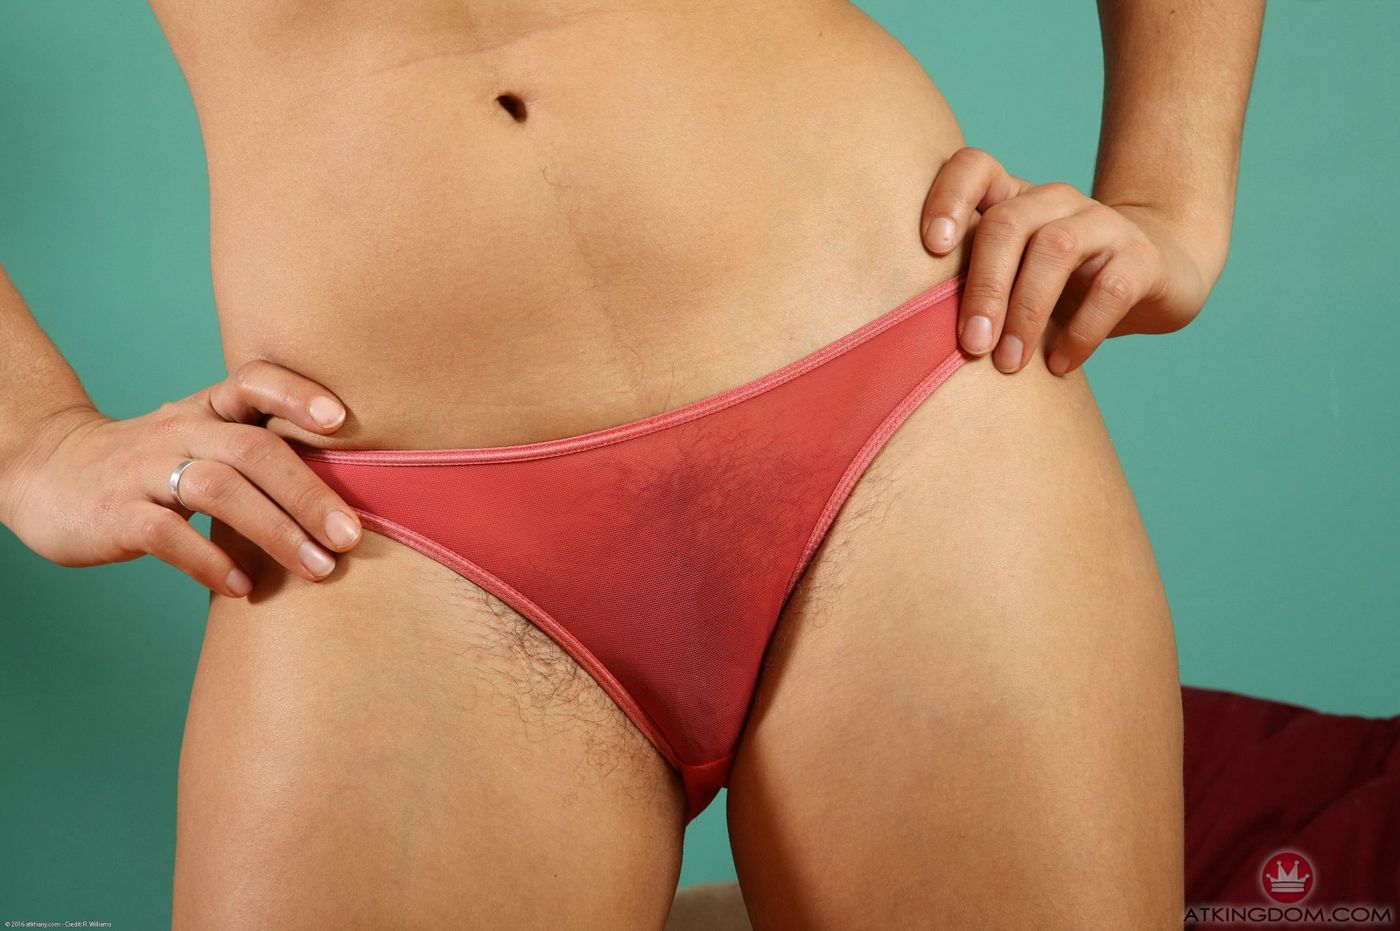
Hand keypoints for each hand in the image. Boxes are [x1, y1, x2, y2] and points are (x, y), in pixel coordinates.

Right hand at [2, 360, 362, 597]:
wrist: (47, 473)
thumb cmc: (154, 462)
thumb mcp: (203, 439)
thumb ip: (263, 453)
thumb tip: (346, 497)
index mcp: (209, 408)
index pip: (254, 381)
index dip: (297, 395)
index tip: (341, 422)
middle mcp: (182, 430)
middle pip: (255, 450)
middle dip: (309, 494)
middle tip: (350, 537)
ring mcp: (147, 469)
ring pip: (221, 491)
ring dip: (276, 532)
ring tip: (317, 568)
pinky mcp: (117, 513)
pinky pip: (170, 536)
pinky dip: (212, 563)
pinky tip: (243, 588)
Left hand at [921, 146, 1214, 374]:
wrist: (1153, 277)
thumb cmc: (1056, 288)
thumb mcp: (1008, 282)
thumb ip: (966, 293)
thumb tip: (909, 346)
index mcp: (1011, 199)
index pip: (973, 167)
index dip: (949, 198)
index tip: (932, 248)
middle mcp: (1054, 200)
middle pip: (1008, 222)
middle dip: (984, 287)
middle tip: (972, 345)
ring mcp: (1101, 222)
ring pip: (1055, 248)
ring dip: (1026, 312)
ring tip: (1009, 363)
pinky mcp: (1141, 258)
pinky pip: (1109, 289)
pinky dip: (1079, 332)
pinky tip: (1058, 365)